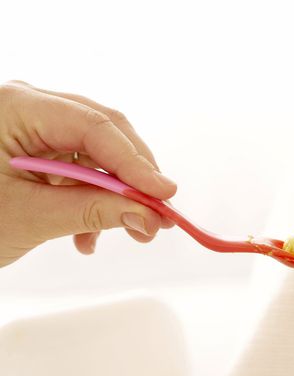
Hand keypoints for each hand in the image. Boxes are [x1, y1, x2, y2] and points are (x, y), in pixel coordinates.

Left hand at [0, 80, 176, 266]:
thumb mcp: (27, 216)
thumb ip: (92, 211)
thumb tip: (146, 215)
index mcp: (15, 107)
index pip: (95, 127)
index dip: (137, 164)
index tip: (164, 196)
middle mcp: (26, 109)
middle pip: (102, 134)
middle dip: (133, 179)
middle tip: (158, 216)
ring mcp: (30, 130)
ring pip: (94, 155)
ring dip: (115, 197)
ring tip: (130, 233)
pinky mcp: (32, 153)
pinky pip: (78, 171)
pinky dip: (91, 203)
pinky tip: (87, 236)